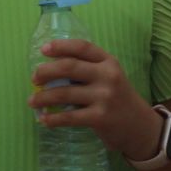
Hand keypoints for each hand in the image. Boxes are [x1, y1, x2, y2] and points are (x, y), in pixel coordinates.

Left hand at [29, 39, 159, 161]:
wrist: (138, 124)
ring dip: (43, 97)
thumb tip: (50, 71)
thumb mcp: (109, 77)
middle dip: (46, 71)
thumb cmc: (116, 97)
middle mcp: (108, 75)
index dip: (61, 46)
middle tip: (34, 79)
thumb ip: (87, 70)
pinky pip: (69, 117)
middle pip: (69, 67)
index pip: (83, 47)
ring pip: (64, 93)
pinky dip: (52, 118)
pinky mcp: (100, 117)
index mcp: (109, 61)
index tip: (43, 49)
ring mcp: (104, 96)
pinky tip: (44, 119)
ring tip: (32, 101)